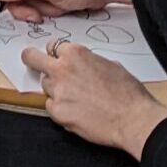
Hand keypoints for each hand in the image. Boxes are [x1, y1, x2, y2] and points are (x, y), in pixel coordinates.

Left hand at [22, 41, 166, 157]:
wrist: (133, 119)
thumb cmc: (128, 93)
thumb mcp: (110, 64)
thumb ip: (89, 61)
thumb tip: (84, 65)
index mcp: (75, 54)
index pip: (52, 46)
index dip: (55, 53)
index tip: (56, 58)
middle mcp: (62, 69)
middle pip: (32, 59)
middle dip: (32, 59)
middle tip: (32, 62)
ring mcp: (57, 91)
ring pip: (45, 86)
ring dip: (55, 90)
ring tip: (77, 99)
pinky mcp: (57, 112)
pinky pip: (50, 107)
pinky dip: (59, 109)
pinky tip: (77, 112)